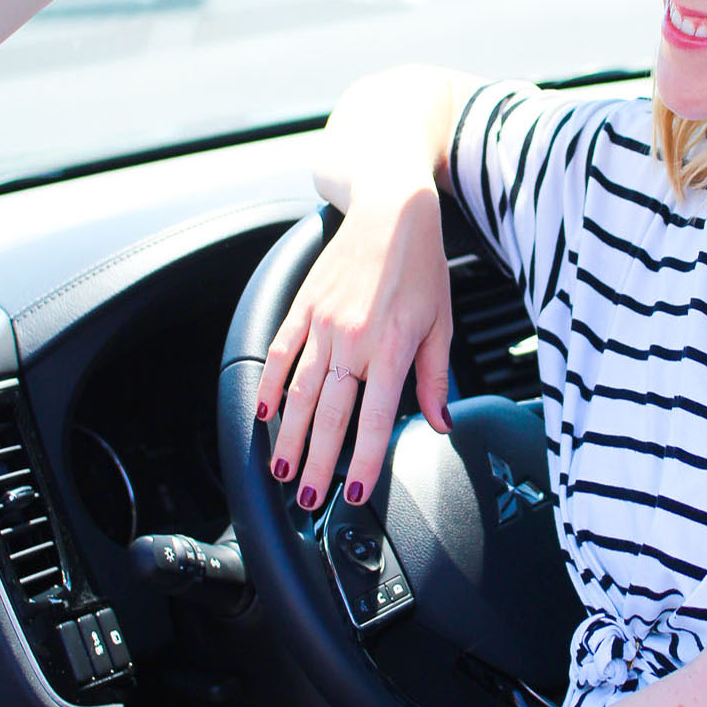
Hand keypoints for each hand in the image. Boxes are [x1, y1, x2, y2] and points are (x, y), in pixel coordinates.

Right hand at [255, 183, 452, 510]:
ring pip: (301, 392)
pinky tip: (264, 413)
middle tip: (308, 498)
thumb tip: (439, 423)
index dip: (363, 460)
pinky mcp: (304, 306)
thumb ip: (435, 379)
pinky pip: (281, 352)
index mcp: (391, 347)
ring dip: (290, 436)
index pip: (374, 419)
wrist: (392, 208)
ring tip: (282, 470)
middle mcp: (353, 339)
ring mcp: (323, 323)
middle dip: (317, 463)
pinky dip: (271, 385)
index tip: (355, 491)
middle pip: (331, 415)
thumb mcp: (441, 323)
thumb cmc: (421, 266)